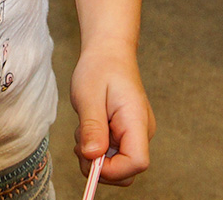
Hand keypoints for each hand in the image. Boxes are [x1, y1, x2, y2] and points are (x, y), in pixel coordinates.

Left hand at [70, 41, 154, 185]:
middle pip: (127, 170)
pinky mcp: (127, 134)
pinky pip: (113, 153)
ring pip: (117, 164)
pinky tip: (90, 126)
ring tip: (83, 127)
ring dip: (95, 154)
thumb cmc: (99, 68)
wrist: (108, 52)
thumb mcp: (88, 95)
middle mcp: (142, 132)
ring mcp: (136, 134)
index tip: (89, 155)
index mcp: (136, 121)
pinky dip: (97, 147)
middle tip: (80, 140)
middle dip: (99, 165)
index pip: (137, 163)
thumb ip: (91, 127)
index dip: (113, 169)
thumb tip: (92, 157)